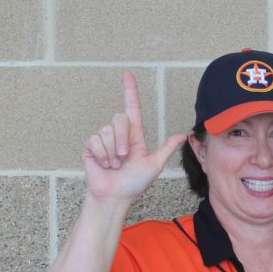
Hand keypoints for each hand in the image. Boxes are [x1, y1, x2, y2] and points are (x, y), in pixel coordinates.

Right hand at [82, 71, 185, 202]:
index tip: (127, 74)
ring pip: (106, 131)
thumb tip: (181, 136)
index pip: (132, 108)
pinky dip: (102, 155)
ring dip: (112, 151)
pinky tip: (104, 165)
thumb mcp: (154, 166)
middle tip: (123, 158)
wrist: (115, 196)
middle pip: (119, 118)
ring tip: (114, 165)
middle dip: (122, 138)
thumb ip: (165, 149)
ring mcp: (103, 140)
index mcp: (134, 136)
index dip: (130, 91)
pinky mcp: (90, 147)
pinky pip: (95, 140)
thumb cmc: (134, 184)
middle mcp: (119, 135)